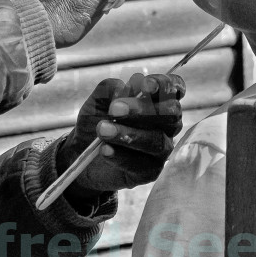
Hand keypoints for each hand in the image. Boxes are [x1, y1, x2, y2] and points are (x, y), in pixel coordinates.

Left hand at [56, 73, 185, 204]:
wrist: (81, 152)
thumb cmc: (96, 119)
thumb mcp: (97, 100)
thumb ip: (110, 89)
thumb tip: (124, 88)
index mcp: (158, 99)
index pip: (174, 87)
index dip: (165, 84)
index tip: (145, 85)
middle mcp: (166, 123)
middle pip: (171, 113)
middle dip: (143, 109)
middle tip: (114, 109)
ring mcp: (161, 148)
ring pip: (157, 140)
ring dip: (129, 134)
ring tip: (103, 130)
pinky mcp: (151, 171)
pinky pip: (142, 165)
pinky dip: (121, 156)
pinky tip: (105, 150)